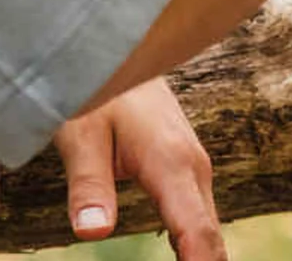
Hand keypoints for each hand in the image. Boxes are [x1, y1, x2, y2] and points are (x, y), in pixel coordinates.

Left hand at [52, 77, 219, 258]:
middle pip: (210, 235)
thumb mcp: (81, 135)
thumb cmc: (98, 90)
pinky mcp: (187, 169)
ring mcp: (194, 167)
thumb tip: (92, 232)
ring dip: (202, 257)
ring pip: (209, 227)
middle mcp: (193, 168)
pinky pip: (201, 216)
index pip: (197, 230)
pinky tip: (184, 259)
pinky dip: (197, 245)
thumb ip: (88, 185)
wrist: (122, 51)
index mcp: (171, 163)